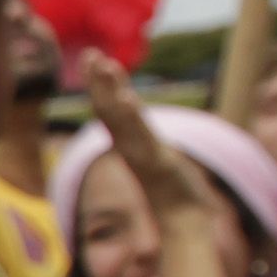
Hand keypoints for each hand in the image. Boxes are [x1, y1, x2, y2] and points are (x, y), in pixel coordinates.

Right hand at [78, 52, 209, 219]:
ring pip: (120, 119)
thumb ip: (149, 144)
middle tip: (91, 54)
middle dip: (99, 82)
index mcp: (130, 142)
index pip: (110, 108)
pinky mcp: (157, 163)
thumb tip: (144, 129)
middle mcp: (129, 146)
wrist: (185, 222)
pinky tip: (126, 99)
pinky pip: (140, 137)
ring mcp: (141, 154)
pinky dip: (130, 118)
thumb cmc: (175, 193)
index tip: (94, 57)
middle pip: (108, 109)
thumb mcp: (160, 160)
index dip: (101, 83)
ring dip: (111, 92)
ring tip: (106, 66)